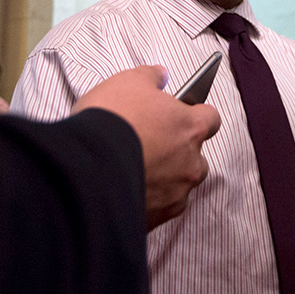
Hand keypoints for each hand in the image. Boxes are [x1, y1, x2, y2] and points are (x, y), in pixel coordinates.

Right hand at [74, 65, 221, 229]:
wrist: (84, 166)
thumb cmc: (110, 120)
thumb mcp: (127, 81)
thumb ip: (150, 76)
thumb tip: (160, 75)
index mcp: (190, 127)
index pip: (211, 118)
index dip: (196, 114)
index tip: (182, 113)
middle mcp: (190, 162)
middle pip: (197, 157)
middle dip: (180, 151)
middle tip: (151, 143)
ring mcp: (175, 193)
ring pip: (180, 185)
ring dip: (166, 178)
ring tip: (137, 168)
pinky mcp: (156, 218)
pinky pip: (160, 208)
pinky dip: (149, 200)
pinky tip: (128, 188)